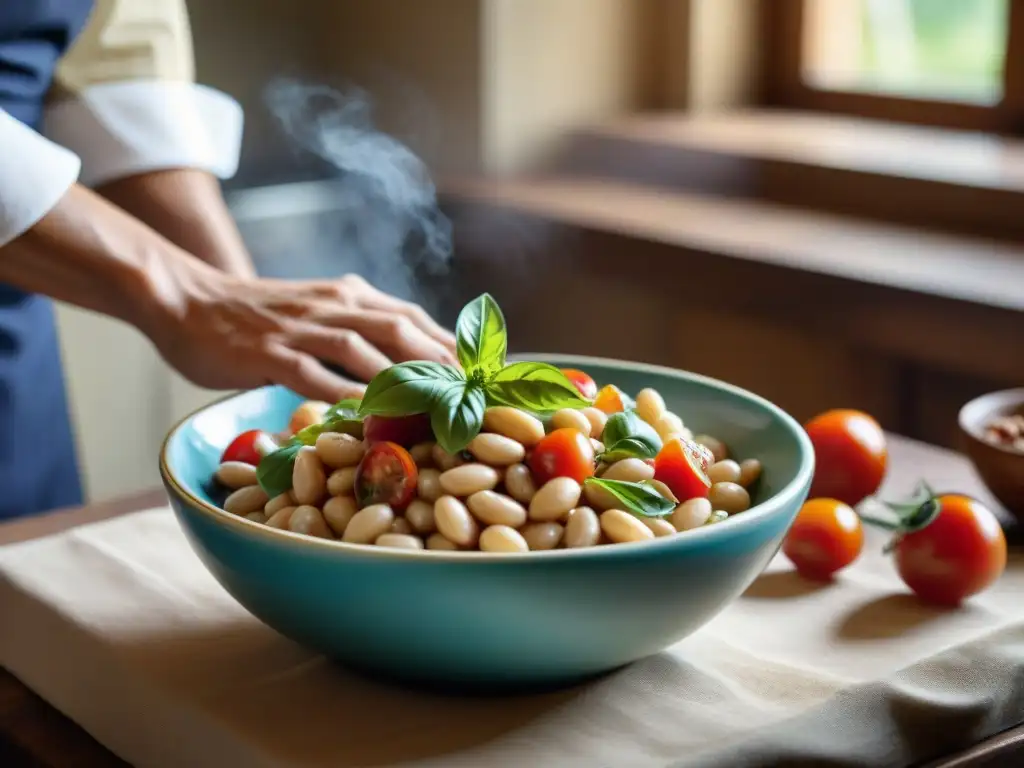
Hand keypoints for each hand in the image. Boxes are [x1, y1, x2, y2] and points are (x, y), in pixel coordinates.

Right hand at [148, 267, 456, 400]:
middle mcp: (332, 306)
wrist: (190, 300)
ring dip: (402, 378)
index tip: (483, 375)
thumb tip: (408, 362)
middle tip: (474, 397)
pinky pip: (312, 376)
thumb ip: (359, 328)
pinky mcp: (268, 353)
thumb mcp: (319, 310)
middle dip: (441, 362)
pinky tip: (367, 419)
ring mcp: (300, 329)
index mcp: (349, 295)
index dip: (450, 346)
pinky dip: (343, 396)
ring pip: (362, 349)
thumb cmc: (259, 316)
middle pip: (399, 329)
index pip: (412, 317)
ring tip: (437, 409)